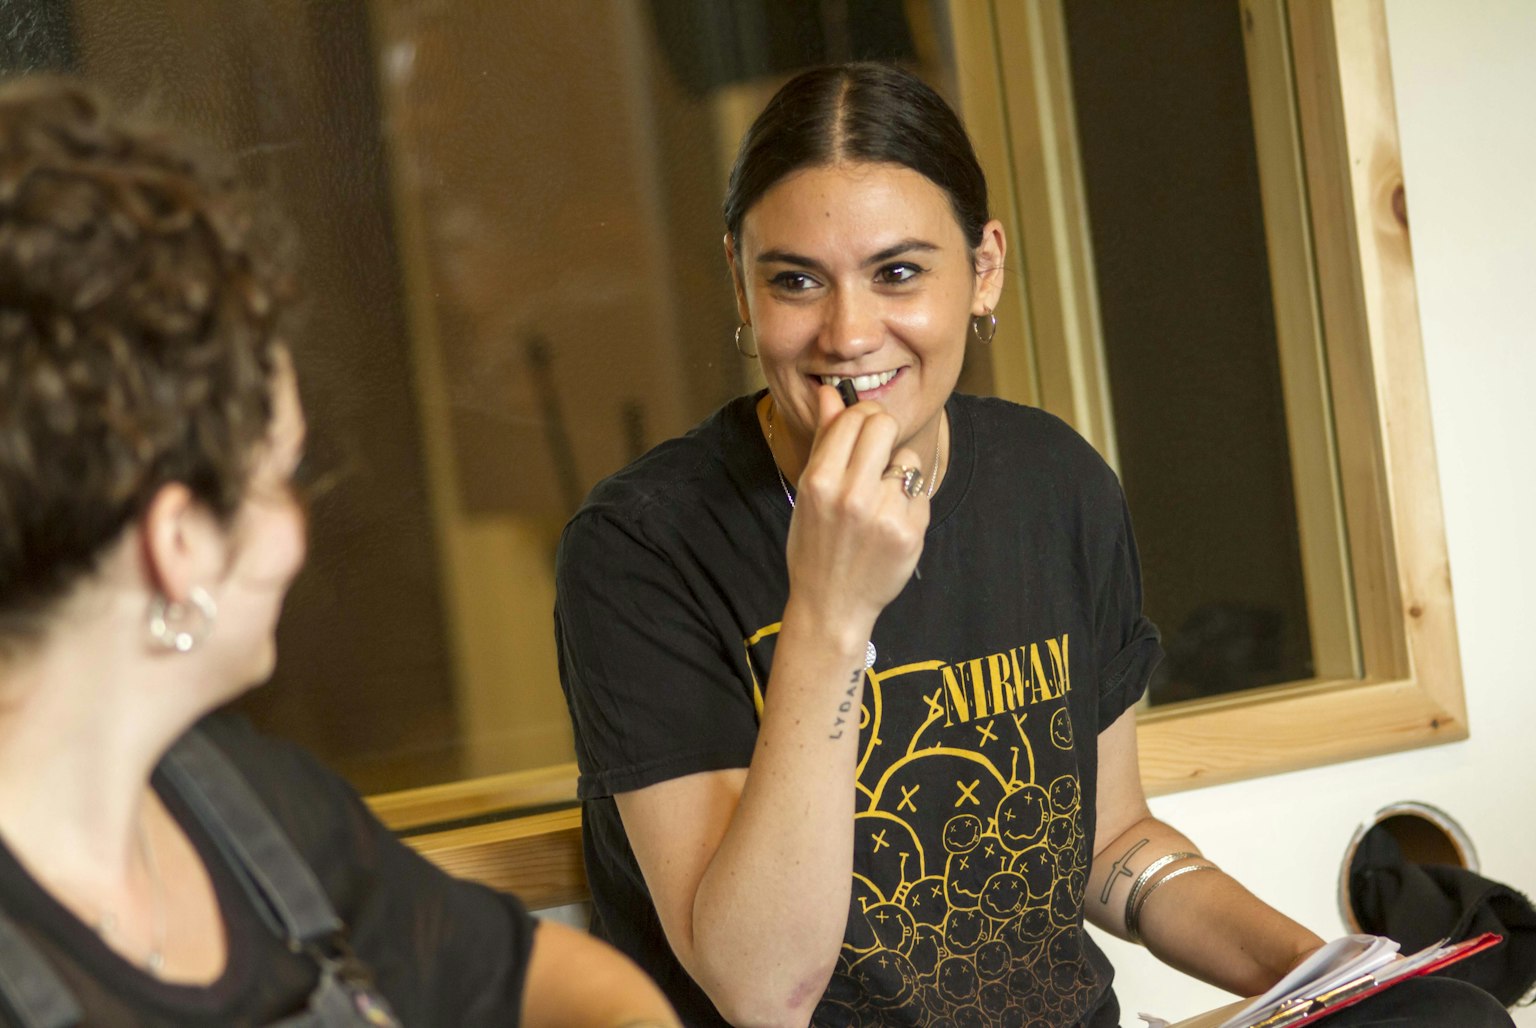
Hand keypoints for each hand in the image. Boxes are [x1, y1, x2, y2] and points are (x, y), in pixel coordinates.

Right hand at [783, 385, 928, 630]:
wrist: (832, 603)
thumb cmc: (815, 543)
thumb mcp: (809, 492)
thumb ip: (825, 439)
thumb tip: (830, 393)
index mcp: (820, 481)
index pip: (855, 418)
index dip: (863, 416)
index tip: (864, 429)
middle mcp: (852, 495)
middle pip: (885, 426)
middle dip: (884, 432)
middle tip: (878, 453)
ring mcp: (884, 515)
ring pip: (908, 459)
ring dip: (898, 471)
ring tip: (880, 499)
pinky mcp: (910, 533)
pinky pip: (920, 492)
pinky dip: (909, 502)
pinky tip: (890, 523)